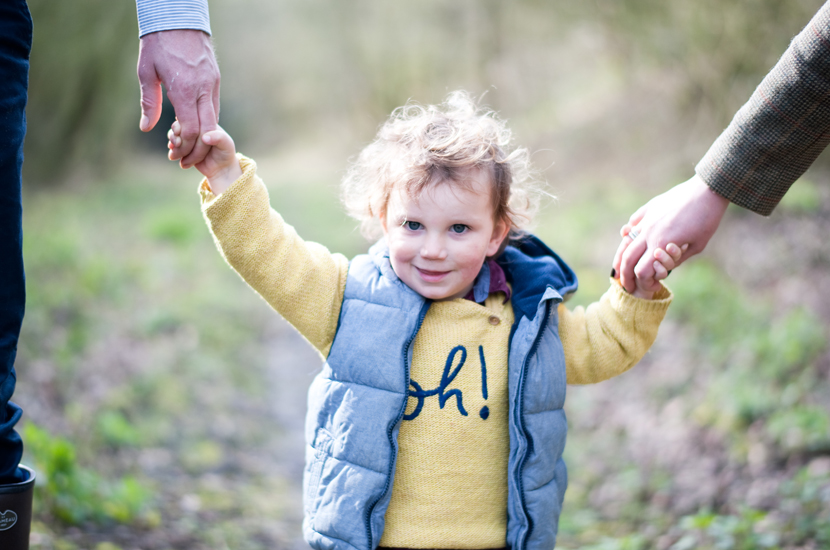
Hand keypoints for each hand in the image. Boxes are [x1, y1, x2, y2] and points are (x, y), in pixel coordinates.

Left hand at [138, 29, 220, 167]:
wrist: (178, 18)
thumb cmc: (158, 44)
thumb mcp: (146, 73)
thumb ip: (149, 102)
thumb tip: (146, 128)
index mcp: (184, 90)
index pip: (191, 129)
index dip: (185, 146)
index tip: (176, 154)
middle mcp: (203, 89)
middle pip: (207, 130)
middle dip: (197, 149)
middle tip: (186, 160)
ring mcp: (212, 84)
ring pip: (214, 119)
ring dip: (203, 136)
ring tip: (189, 145)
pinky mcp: (215, 79)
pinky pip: (214, 106)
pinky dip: (206, 120)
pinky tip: (196, 125)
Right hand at [168, 121, 240, 193]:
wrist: (221, 168)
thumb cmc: (226, 153)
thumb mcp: (226, 144)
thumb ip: (218, 138)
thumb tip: (204, 137)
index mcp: (205, 123)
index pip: (191, 119)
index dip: (183, 125)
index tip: (179, 133)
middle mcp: (195, 128)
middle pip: (180, 124)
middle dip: (175, 133)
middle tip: (176, 143)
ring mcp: (189, 138)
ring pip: (175, 134)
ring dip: (172, 140)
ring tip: (173, 148)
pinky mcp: (184, 147)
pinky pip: (174, 144)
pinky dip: (172, 148)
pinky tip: (173, 152)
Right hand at [613, 174, 728, 292]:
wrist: (707, 190)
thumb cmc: (707, 220)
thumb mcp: (697, 246)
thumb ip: (677, 259)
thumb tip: (662, 266)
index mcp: (660, 244)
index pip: (642, 270)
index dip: (645, 282)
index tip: (654, 286)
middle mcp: (648, 233)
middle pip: (627, 259)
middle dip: (625, 276)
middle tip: (627, 286)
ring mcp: (646, 219)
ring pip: (625, 242)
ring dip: (620, 258)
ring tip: (618, 268)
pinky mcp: (648, 208)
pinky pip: (633, 223)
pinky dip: (628, 233)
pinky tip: (627, 237)